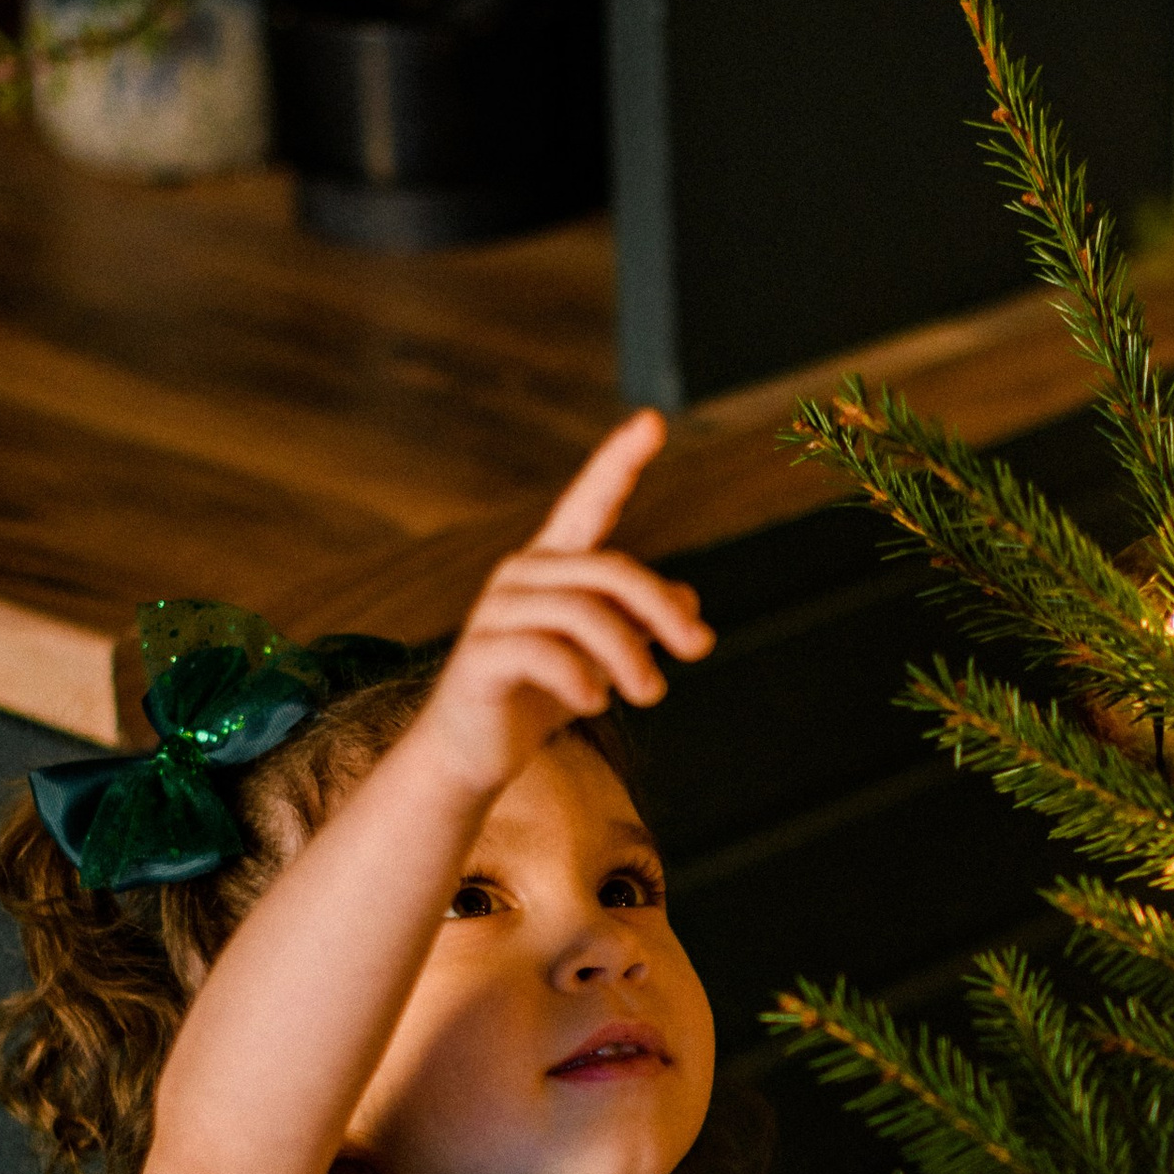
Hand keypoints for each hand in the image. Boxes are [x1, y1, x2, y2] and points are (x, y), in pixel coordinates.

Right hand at [412, 410, 713, 795]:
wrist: (475, 752)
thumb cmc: (540, 695)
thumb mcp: (604, 656)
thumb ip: (641, 623)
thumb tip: (689, 601)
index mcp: (553, 565)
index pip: (589, 502)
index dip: (618, 461)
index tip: (653, 421)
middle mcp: (522, 574)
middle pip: (610, 570)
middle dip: (661, 611)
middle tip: (698, 651)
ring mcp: (497, 611)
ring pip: (583, 612)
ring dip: (630, 656)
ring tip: (651, 694)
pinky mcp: (481, 654)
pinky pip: (545, 652)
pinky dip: (581, 680)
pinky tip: (594, 704)